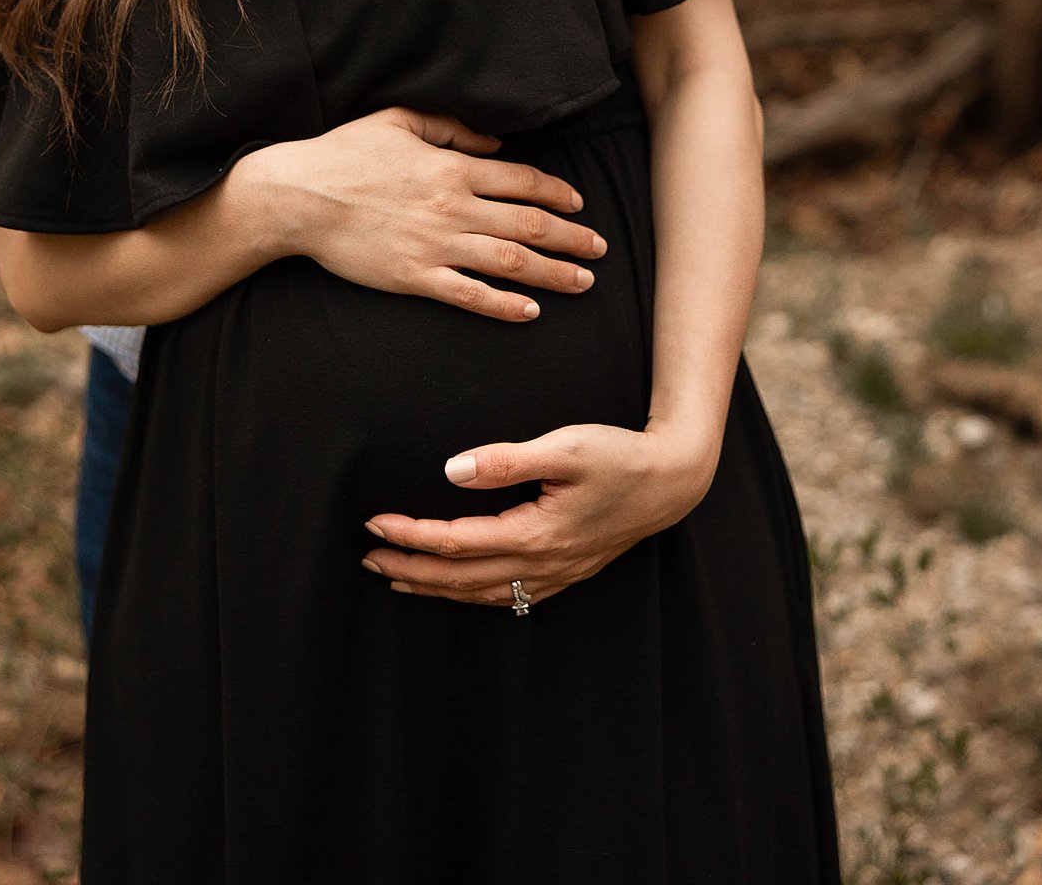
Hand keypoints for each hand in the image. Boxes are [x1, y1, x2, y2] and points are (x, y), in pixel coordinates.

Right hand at [241, 109, 604, 321]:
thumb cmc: (345, 153)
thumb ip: (452, 128)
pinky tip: (530, 312)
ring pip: (510, 262)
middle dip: (571, 238)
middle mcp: (452, 208)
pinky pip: (469, 295)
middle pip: (529, 225)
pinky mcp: (414, 277)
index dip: (557, 193)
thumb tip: (495, 141)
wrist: (299, 197)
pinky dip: (504, 305)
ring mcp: (435, 245)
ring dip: (553, 273)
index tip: (579, 204)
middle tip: (600, 250)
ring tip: (583, 283)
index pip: (522, 181)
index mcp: (451, 168)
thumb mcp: (399, 120)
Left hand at [360, 417, 719, 604]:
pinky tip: (458, 588)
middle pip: (460, 577)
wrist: (673, 481)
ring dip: (436, 587)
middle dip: (411, 569)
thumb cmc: (621, 456)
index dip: (411, 535)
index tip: (374, 525)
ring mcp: (556, 574)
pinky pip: (507, 596)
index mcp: (536, 533)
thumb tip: (452, 470)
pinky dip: (472, 594)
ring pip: (481, 592)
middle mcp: (542, 564)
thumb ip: (508, 459)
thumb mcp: (566, 447)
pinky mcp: (567, 571)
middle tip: (368, 560)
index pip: (456, 541)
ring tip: (397, 578)